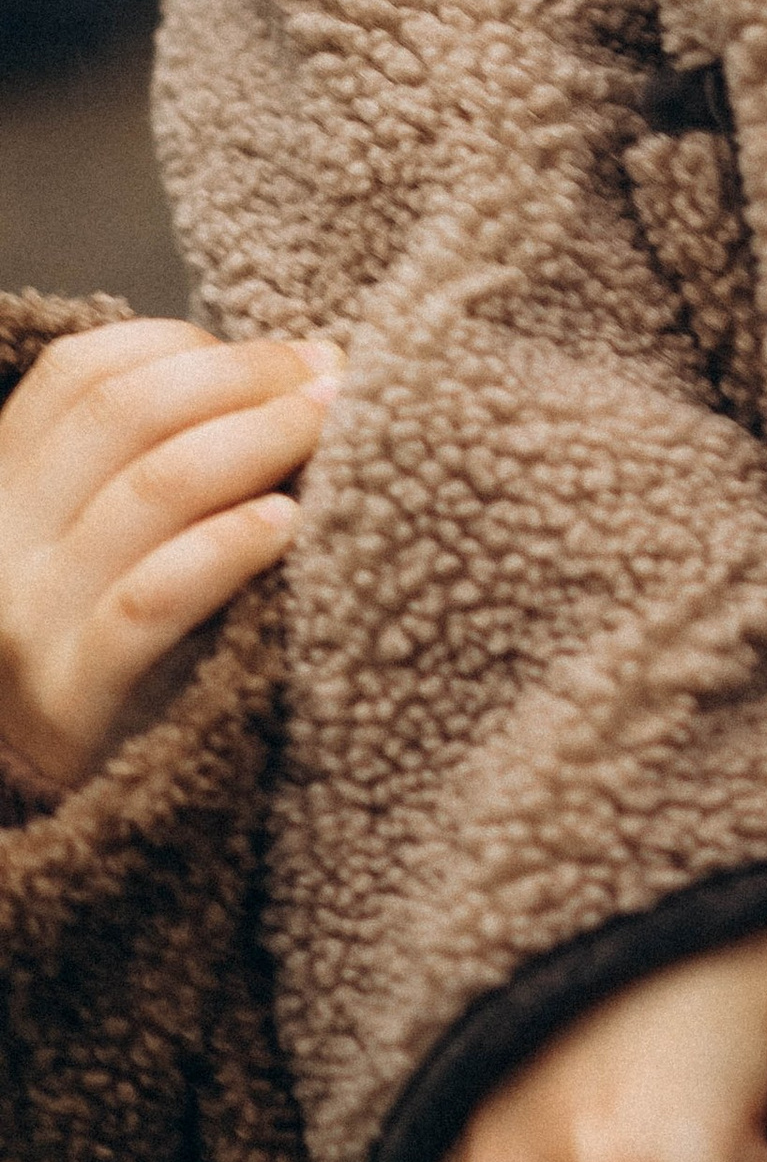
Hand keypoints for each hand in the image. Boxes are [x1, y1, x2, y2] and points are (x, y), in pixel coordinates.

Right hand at [0, 318, 338, 793]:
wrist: (97, 813)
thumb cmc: (140, 662)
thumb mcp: (122, 549)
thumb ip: (167, 467)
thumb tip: (304, 374)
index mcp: (3, 491)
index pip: (80, 377)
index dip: (190, 349)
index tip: (292, 357)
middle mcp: (0, 546)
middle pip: (122, 417)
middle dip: (244, 381)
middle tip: (337, 382)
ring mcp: (28, 623)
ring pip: (146, 492)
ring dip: (256, 443)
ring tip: (332, 434)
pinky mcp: (75, 697)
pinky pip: (150, 601)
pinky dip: (225, 549)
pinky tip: (289, 526)